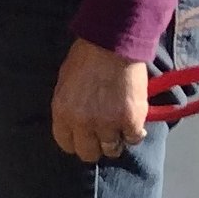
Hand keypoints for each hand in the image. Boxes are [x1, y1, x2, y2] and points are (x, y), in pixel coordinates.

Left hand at [51, 37, 148, 162]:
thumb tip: (75, 126)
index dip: (77, 142)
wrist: (113, 44)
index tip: (84, 137)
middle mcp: (83, 122)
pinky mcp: (130, 121)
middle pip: (88, 153)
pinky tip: (134, 120)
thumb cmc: (87, 57)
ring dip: (116, 139)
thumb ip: (69, 108)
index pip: (66, 144)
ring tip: (119, 126)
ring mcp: (107, 124)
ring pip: (112, 149)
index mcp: (63, 112)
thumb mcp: (65, 83)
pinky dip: (135, 132)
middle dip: (96, 145)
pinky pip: (133, 139)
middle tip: (103, 135)